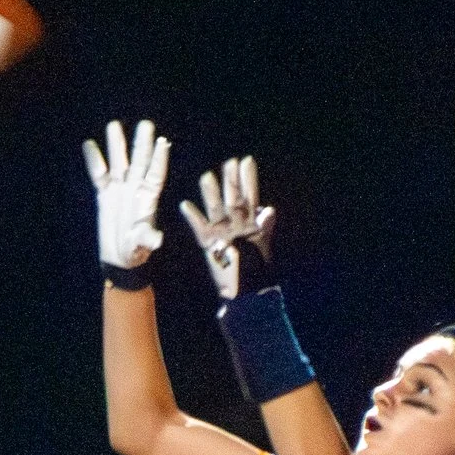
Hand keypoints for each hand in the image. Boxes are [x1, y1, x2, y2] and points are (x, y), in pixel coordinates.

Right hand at [83, 119, 168, 274]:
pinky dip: (94, 160)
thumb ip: (148, 238)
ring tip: (114, 125)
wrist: (120, 257)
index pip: (155, 174)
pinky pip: (99, 174)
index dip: (159, 158)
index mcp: (148, 198)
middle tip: (146, 124)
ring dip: (116, 144)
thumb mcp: (142, 245)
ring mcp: (120, 189)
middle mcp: (135, 189)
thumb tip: (157, 240)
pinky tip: (89, 144)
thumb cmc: (135, 251)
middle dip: (141, 144)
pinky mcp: (105, 194)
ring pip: (118, 162)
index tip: (162, 141)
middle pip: (139, 161)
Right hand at [179, 156, 276, 300]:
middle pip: (232, 199)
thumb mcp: (262, 248)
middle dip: (230, 181)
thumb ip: (264, 228)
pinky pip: (199, 228)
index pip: (250, 197)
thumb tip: (268, 210)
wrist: (244, 294)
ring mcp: (221, 232)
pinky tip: (185, 205)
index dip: (248, 180)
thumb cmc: (256, 272)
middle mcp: (235, 225)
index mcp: (250, 224)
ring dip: (210, 194)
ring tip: (206, 176)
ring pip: (215, 209)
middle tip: (229, 162)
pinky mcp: (208, 244)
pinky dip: (193, 217)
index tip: (246, 161)